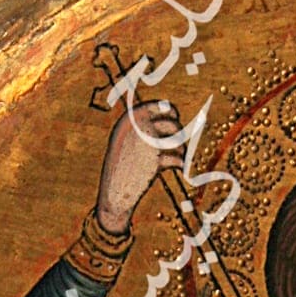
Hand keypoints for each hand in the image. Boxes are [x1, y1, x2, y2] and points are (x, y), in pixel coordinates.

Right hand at [95, 102, 192, 233]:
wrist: (115, 189)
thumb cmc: (122, 162)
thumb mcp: (127, 136)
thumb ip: (144, 123)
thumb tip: (170, 110)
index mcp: (132, 118)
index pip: (162, 107)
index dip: (173, 113)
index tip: (176, 120)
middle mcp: (139, 126)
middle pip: (173, 124)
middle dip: (178, 135)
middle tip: (177, 146)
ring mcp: (147, 142)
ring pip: (177, 141)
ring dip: (180, 150)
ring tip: (176, 157)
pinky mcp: (155, 160)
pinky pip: (177, 158)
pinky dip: (179, 164)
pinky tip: (177, 168)